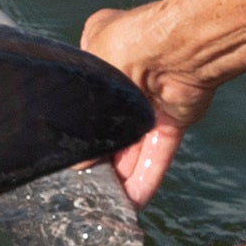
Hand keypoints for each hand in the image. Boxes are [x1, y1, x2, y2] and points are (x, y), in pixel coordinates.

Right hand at [80, 0, 223, 207]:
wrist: (178, 48)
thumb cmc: (129, 44)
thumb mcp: (89, 70)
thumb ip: (84, 113)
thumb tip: (81, 157)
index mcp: (103, 51)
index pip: (85, 90)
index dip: (78, 117)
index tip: (67, 143)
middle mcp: (128, 75)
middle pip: (110, 123)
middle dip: (100, 153)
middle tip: (83, 180)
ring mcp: (152, 99)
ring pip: (134, 144)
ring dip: (122, 174)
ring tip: (104, 201)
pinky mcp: (174, 120)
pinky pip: (158, 152)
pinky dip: (147, 177)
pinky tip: (133, 202)